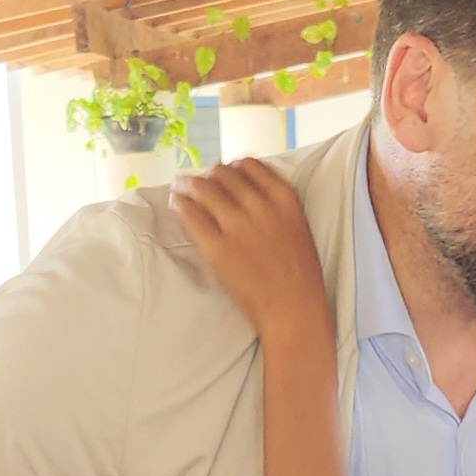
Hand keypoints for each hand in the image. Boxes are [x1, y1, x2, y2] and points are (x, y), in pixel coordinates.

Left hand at [169, 159, 329, 344]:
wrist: (294, 309)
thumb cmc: (300, 275)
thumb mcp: (298, 228)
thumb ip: (275, 206)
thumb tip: (244, 193)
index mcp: (284, 198)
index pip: (249, 165)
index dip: (230, 167)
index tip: (222, 175)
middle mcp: (260, 205)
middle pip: (222, 173)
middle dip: (207, 175)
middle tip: (196, 182)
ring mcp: (237, 225)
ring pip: (203, 188)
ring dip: (187, 184)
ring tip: (178, 187)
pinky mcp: (217, 247)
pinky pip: (190, 214)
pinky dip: (180, 204)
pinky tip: (176, 204)